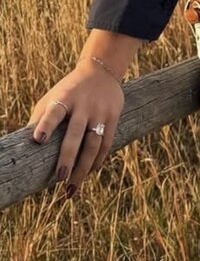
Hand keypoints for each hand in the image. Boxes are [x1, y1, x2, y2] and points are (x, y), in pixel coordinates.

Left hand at [27, 61, 124, 198]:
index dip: (46, 125)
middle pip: (75, 135)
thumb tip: (24, 146)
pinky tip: (89, 173)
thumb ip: (40, 118)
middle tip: (59, 179)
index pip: (54, 112)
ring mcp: (100, 111)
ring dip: (83, 168)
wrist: (101, 72)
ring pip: (93, 144)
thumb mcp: (52, 97)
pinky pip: (106, 144)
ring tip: (71, 188)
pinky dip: (97, 161)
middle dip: (67, 158)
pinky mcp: (113, 117)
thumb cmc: (68, 91)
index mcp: (63, 98)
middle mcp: (83, 105)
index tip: (38, 140)